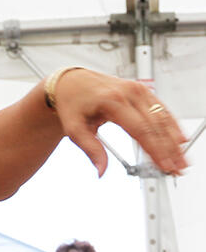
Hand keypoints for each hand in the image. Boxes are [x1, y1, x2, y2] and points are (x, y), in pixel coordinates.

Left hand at [53, 69, 187, 175]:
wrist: (70, 82)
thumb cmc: (72, 102)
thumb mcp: (73, 127)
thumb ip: (89, 149)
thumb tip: (101, 170)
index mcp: (112, 100)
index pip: (140, 129)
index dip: (156, 149)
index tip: (164, 165)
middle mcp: (128, 92)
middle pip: (156, 124)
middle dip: (169, 149)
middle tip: (177, 168)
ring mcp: (137, 89)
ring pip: (162, 116)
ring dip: (174, 139)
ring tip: (181, 159)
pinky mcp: (141, 89)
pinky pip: (160, 108)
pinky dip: (171, 124)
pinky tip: (179, 138)